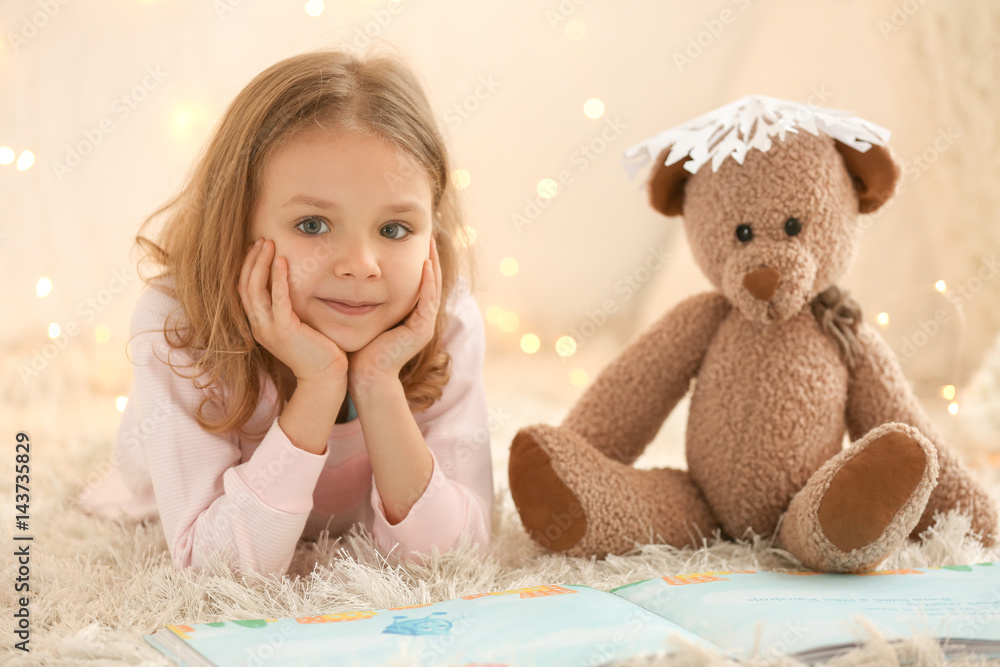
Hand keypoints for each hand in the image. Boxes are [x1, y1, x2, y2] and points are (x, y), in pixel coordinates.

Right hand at [238, 238, 347, 385]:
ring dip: (260, 264)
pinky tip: (282, 261)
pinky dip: (277, 278)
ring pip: (254, 290)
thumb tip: (292, 287)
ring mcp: (269, 329)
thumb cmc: (316, 351)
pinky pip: (277, 299)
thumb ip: (288, 309)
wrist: (324, 376)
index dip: (248, 268)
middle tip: (261, 240)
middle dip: (251, 261)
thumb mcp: (297, 326)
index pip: (244, 291)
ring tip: (268, 244)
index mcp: (260, 325)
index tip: (256, 249)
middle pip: (244, 287)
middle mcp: (259, 327)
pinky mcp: (284, 330)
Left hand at [348, 236, 441, 391]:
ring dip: (432, 265)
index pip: (419, 283)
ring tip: (431, 244)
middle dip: (430, 259)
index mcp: (411, 316)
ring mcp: (425, 325)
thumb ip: (366, 299)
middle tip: (429, 236)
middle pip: (431, 282)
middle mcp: (422, 320)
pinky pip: (428, 300)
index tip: (415, 242)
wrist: (364, 374)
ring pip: (433, 288)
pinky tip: (425, 265)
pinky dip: (427, 282)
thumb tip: (351, 277)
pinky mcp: (422, 330)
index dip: (420, 263)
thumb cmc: (359, 348)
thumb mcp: (365, 316)